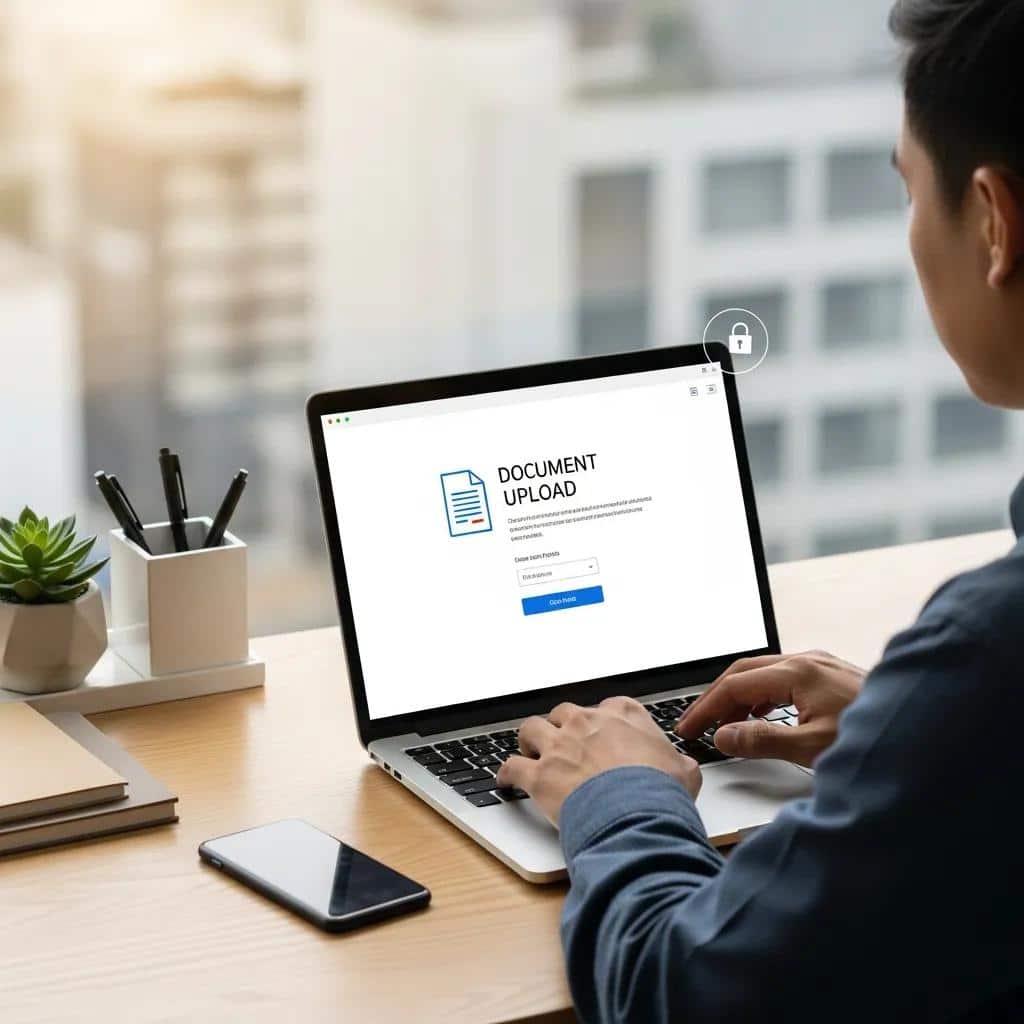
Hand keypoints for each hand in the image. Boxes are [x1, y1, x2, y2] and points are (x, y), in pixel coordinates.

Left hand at [496, 697, 701, 825]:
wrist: (636, 814)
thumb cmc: (661, 792)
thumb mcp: (684, 771)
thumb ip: (678, 763)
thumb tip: (684, 768)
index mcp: (622, 715)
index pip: (608, 707)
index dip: (603, 722)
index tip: (603, 733)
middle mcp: (586, 722)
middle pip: (564, 713)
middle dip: (562, 726)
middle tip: (564, 743)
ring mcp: (559, 746)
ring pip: (531, 729)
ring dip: (529, 740)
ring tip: (530, 751)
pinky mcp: (539, 774)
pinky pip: (512, 767)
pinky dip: (506, 774)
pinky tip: (506, 780)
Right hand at [675, 651, 864, 767]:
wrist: (923, 732)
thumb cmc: (873, 742)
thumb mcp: (811, 748)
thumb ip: (761, 740)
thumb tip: (723, 735)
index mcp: (797, 672)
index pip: (735, 686)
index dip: (705, 708)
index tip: (688, 729)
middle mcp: (806, 660)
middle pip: (743, 672)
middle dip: (715, 698)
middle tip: (695, 724)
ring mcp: (818, 664)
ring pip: (761, 673)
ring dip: (737, 697)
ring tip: (723, 725)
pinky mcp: (828, 674)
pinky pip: (779, 677)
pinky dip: (759, 695)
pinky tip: (758, 716)